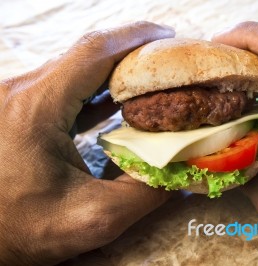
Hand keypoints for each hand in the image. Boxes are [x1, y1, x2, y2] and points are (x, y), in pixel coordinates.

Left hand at [0, 21, 174, 264]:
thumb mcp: (94, 219)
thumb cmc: (21, 230)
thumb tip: (182, 167)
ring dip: (113, 69)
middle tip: (166, 59)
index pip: (94, 53)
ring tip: (148, 76)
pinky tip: (116, 98)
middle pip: (85, 54)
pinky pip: (63, 86)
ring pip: (74, 68)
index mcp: (35, 109)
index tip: (168, 36)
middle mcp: (20, 93)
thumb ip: (145, 192)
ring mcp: (15, 98)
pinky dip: (94, 87)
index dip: (135, 37)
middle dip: (130, 52)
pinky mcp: (18, 110)